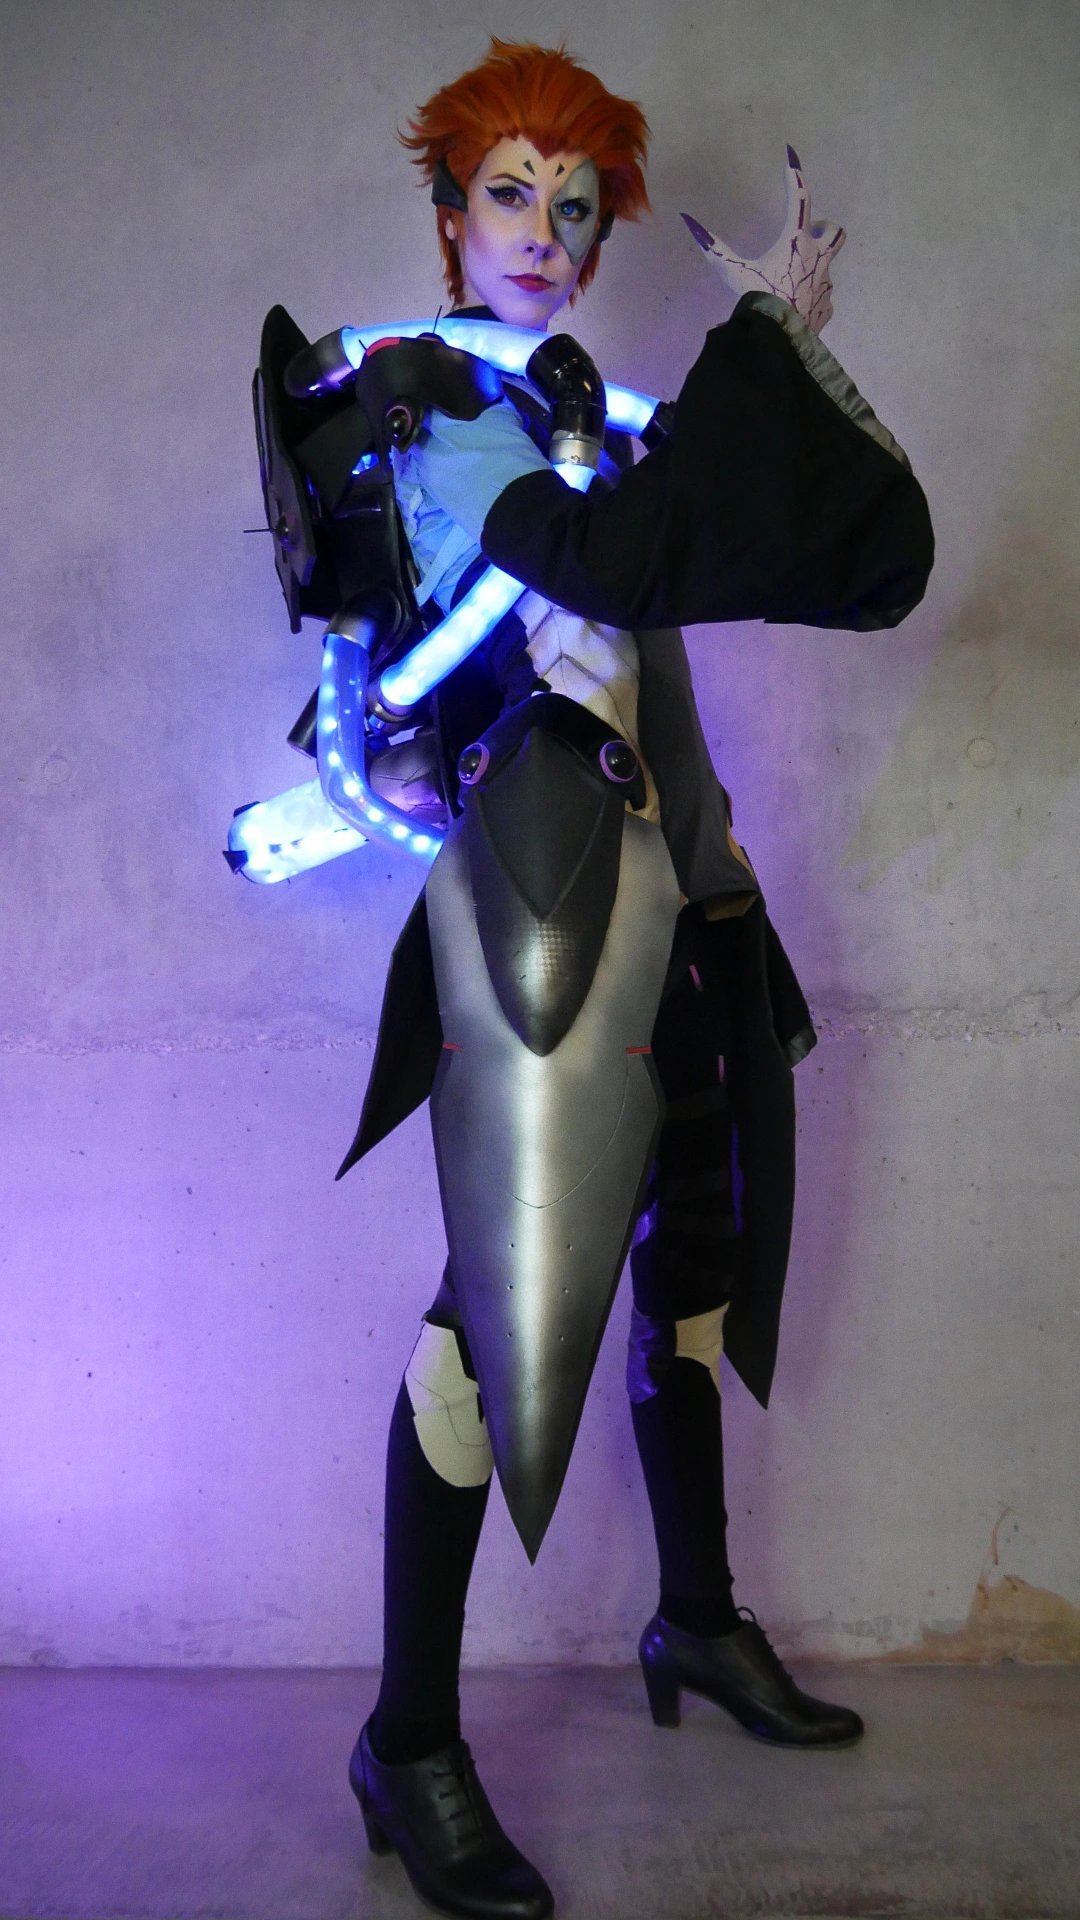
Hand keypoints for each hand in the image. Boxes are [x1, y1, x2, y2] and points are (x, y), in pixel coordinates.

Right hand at [682, 146, 844, 333]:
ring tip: (793, 279)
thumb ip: (713, 247)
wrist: (778, 340)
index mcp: (796, 242)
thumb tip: (688, 221)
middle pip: (835, 231)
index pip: (799, 198)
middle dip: (824, 229)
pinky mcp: (827, 308)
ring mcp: (825, 284)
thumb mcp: (733, 272)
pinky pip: (823, 297)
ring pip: (828, 265)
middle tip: (809, 235)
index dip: (794, 174)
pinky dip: (811, 296)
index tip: (791, 154)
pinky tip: (796, 306)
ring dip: (814, 265)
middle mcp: (817, 259)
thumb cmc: (757, 301)